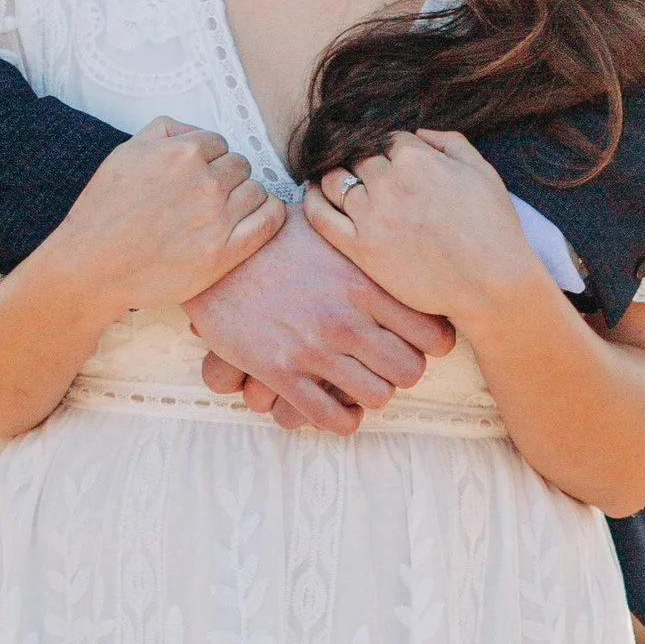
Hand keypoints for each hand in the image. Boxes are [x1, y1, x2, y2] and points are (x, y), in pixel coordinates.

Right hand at [57, 119, 283, 314]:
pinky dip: (271, 213)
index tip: (195, 175)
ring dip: (244, 196)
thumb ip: (164, 130)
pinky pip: (270, 220)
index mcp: (182, 153)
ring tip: (222, 211)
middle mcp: (204, 182)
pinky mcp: (224, 253)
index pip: (218, 143)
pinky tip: (259, 215)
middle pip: (240, 165)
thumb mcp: (125, 152)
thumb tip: (194, 129)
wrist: (92, 265)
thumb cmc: (104, 210)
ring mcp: (217, 219)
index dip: (207, 158)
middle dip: (225, 176)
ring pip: (256, 189)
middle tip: (204, 197)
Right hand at [187, 205, 454, 431]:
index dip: (432, 343)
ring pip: (377, 397)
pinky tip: (336, 404)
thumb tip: (394, 228)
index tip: (419, 340)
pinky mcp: (280, 372)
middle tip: (387, 363)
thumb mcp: (326, 224)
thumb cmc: (271, 235)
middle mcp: (345, 318)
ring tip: (360, 382)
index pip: (431, 333)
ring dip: (372, 394)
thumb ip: (363, 238)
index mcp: (363, 281)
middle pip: (409, 371)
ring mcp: (313, 348)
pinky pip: (330, 417)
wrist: (212, 254)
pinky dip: (341, 419)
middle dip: (402, 371)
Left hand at [303, 130, 545, 328]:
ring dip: (334, 175)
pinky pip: (320, 217)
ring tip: (335, 179)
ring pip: (334, 180)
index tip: (389, 157)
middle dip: (361, 160)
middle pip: (357, 157)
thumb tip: (419, 132)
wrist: (490, 284)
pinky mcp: (360, 248)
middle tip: (363, 170)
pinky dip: (310, 200)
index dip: (388, 147)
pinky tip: (312, 194)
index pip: (387, 138)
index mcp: (417, 159)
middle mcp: (388, 182)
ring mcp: (371, 216)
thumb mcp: (482, 171)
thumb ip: (450, 142)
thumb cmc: (494, 228)